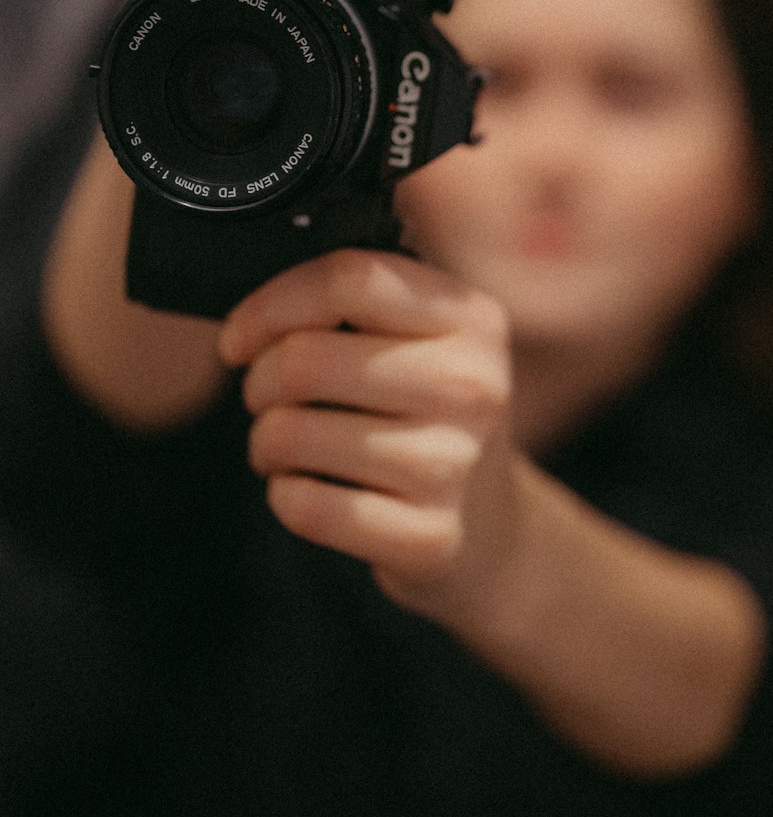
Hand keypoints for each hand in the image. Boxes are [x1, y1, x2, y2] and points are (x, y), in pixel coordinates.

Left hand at [217, 248, 517, 624]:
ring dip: (266, 443)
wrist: (490, 525)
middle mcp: (472, 386)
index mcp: (471, 319)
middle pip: (307, 359)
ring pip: (292, 435)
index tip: (239, 340)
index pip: (350, 280)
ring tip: (287, 448)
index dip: (271, 306)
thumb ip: (363, 302)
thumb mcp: (426, 339)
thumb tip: (258, 308)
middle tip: (267, 400)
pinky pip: (307, 507)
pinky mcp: (429, 537)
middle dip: (258, 383)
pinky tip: (307, 490)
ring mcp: (454, 464)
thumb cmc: (429, 414)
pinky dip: (285, 496)